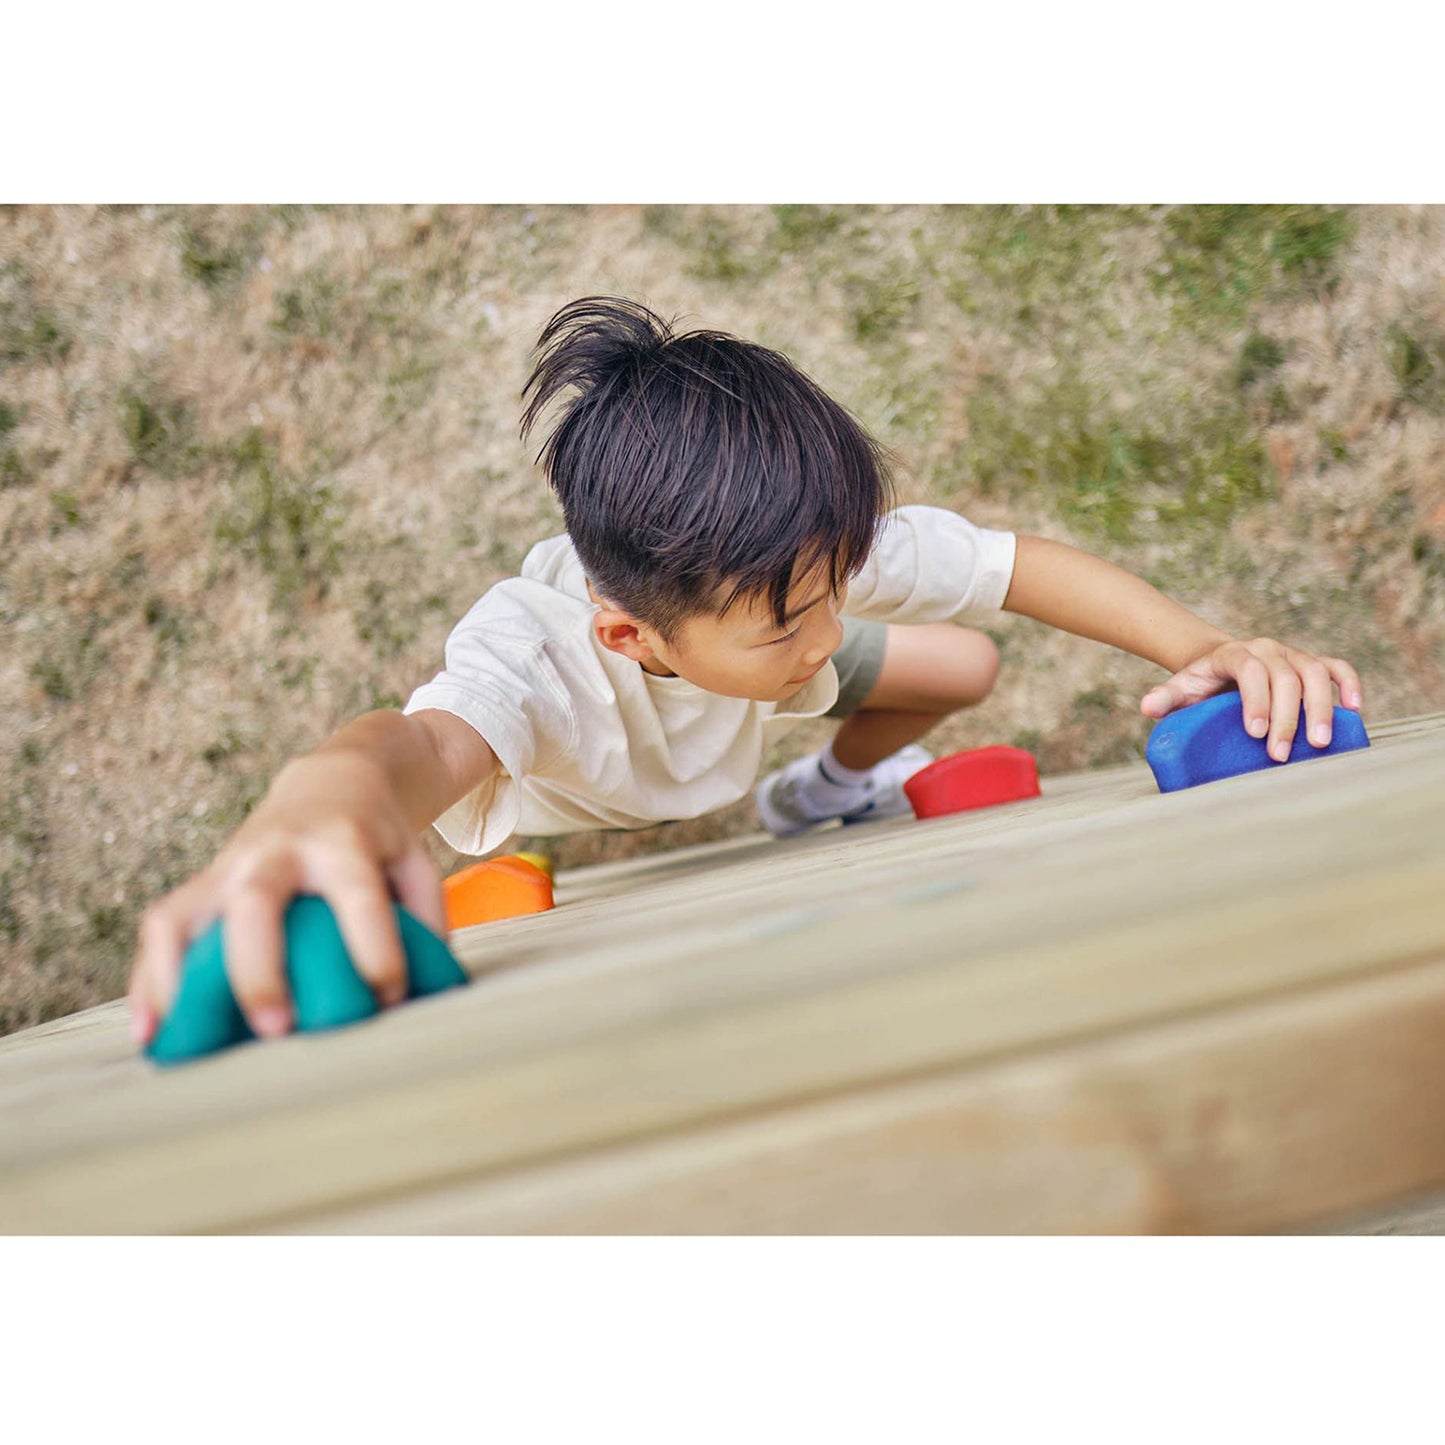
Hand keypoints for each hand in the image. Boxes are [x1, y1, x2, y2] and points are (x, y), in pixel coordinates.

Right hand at [128, 751, 445, 1047]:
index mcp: (342, 844)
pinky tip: (151, 1031)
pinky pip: (161, 928)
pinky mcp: (202, 883)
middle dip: (260, 969)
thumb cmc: (378, 838)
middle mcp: (277, 851)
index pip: (359, 898)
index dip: (375, 950)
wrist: (331, 783)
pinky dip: (150, 979)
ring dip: (177, 978)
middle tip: (277, 1030)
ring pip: (185, 914)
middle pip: (255, 903)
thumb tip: (429, 987)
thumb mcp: (415, 861)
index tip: (387, 997)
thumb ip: (426, 917)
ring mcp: (230, 866)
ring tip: (181, 1041)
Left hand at [1139, 637, 1363, 761]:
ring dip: (1321, 707)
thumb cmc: (1201, 683)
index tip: (1254, 734)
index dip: (1255, 700)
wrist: (1218, 664)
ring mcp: (1293, 654)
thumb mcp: (1181, 688)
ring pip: (1316, 673)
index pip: (1251, 670)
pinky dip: (1348, 685)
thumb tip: (1147, 709)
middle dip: (1286, 717)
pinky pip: (1338, 667)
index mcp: (1235, 654)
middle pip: (1286, 676)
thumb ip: (1166, 697)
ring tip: (1319, 743)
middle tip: (1281, 755)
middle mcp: (1268, 649)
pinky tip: (1353, 711)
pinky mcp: (1312, 663)